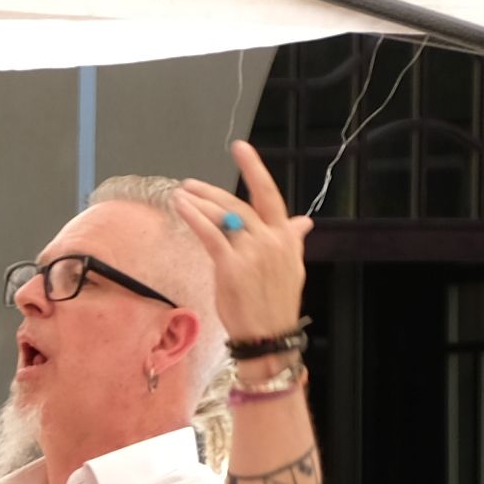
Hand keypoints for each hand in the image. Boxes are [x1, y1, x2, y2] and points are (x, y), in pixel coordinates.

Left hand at [178, 140, 311, 345]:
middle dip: (211, 192)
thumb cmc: (277, 303)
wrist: (270, 335)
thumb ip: (292, 240)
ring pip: (222, 218)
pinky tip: (181, 208)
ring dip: (198, 203)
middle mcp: (269, 240)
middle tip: (191, 183)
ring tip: (180, 195)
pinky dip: (194, 219)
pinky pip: (210, 235)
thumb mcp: (292, 268)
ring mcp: (250, 253)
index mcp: (284, 237)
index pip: (269, 196)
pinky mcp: (230, 267)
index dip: (254, 170)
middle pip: (238, 206)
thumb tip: (303, 221)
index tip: (240, 149)